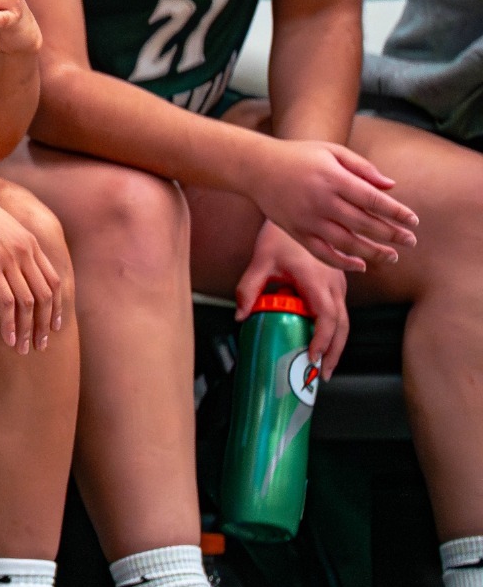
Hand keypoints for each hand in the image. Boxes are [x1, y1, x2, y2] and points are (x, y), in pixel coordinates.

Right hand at [0, 177, 65, 353]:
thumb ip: (10, 244)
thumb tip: (10, 262)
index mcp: (31, 242)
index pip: (54, 281)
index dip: (56, 307)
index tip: (53, 326)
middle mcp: (26, 251)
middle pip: (46, 296)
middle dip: (45, 325)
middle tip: (41, 345)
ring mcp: (9, 259)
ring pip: (28, 303)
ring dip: (27, 330)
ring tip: (23, 349)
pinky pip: (6, 302)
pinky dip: (9, 324)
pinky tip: (7, 338)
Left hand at [235, 221, 348, 379]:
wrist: (301, 211)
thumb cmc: (279, 236)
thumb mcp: (260, 260)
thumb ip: (249, 288)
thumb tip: (240, 316)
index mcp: (317, 280)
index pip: (327, 317)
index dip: (322, 340)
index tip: (312, 357)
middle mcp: (334, 284)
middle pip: (342, 326)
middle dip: (334, 352)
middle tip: (322, 375)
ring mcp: (339, 284)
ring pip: (345, 320)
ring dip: (337, 344)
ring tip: (324, 366)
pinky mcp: (337, 284)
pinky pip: (340, 312)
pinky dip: (335, 331)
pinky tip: (323, 343)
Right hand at [252, 138, 416, 271]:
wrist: (256, 167)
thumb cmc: (298, 156)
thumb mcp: (331, 152)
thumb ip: (363, 168)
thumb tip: (391, 187)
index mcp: (333, 178)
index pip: (373, 200)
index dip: (396, 212)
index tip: (413, 221)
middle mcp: (322, 201)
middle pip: (364, 224)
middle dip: (392, 235)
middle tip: (410, 241)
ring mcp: (308, 219)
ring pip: (347, 243)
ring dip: (373, 253)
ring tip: (392, 257)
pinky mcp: (296, 231)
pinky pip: (322, 253)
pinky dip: (342, 263)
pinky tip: (360, 265)